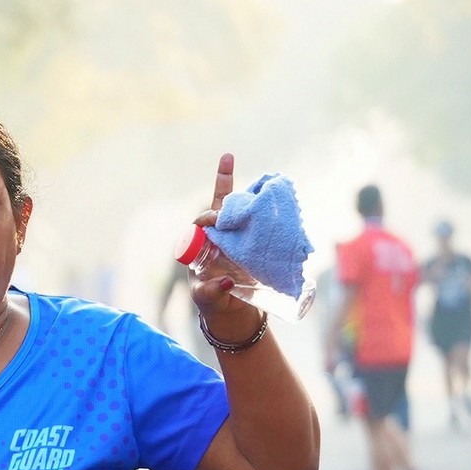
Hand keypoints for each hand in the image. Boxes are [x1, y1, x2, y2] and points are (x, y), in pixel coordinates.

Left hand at [188, 150, 261, 344]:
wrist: (234, 310)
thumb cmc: (212, 302)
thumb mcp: (207, 300)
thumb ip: (211, 293)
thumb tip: (226, 282)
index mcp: (200, 246)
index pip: (200, 224)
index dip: (207, 217)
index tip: (214, 219)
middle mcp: (218, 236)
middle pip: (219, 206)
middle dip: (222, 183)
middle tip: (227, 161)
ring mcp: (236, 236)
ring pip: (238, 207)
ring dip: (243, 187)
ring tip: (233, 159)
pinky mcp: (252, 240)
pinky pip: (256, 220)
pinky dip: (262, 206)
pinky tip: (269, 189)